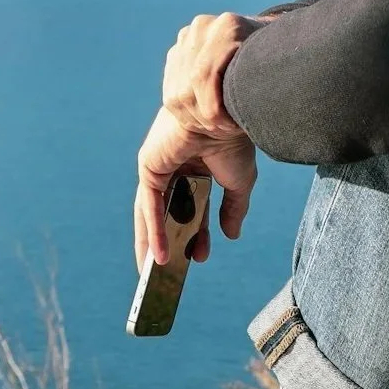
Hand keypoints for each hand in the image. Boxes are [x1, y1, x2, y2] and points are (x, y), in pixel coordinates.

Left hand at [133, 12, 264, 270]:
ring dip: (152, 244)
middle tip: (168, 276)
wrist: (228, 113)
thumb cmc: (235, 139)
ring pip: (151, 215)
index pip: (191, 209)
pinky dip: (153, 232)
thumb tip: (231, 235)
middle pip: (166, 215)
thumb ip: (233, 209)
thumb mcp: (239, 183)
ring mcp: (159, 167)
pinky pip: (149, 206)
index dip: (194, 235)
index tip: (197, 259)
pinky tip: (159, 256)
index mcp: (197, 168)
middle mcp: (174, 168)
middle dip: (167, 244)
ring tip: (154, 275)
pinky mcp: (149, 166)